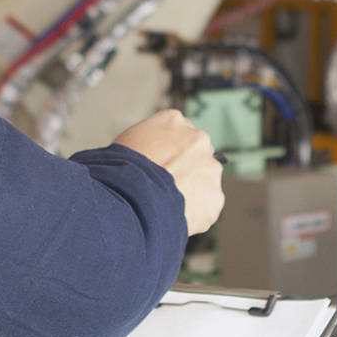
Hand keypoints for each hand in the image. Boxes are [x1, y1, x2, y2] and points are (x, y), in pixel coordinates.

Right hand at [113, 109, 224, 234]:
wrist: (133, 198)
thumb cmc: (120, 171)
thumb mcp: (126, 141)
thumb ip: (148, 141)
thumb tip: (148, 153)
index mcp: (174, 121)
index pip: (177, 133)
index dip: (166, 152)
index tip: (158, 165)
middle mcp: (198, 139)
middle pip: (195, 153)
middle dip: (184, 168)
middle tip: (163, 185)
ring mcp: (210, 168)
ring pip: (203, 180)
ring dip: (190, 190)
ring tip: (165, 204)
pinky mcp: (215, 197)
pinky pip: (205, 206)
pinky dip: (193, 213)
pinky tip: (173, 216)